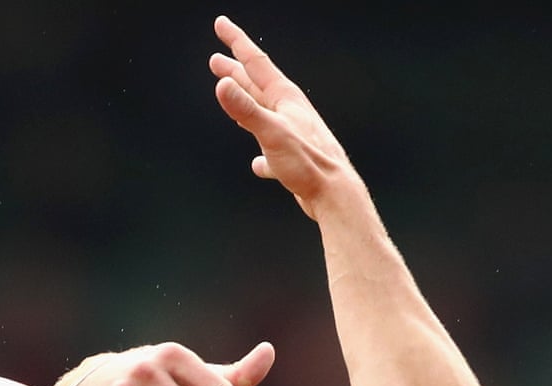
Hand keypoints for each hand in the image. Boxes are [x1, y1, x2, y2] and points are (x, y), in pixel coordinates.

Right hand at [210, 16, 358, 221]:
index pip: (256, 62)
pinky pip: (272, 153)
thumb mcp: (272, 132)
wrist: (334, 194)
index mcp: (285, 98)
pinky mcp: (294, 160)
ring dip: (246, 104)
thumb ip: (246, 109)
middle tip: (217, 59)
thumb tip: (223, 85)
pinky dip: (263, 156)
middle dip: (235, 71)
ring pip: (263, 114)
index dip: (236, 41)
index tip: (221, 25)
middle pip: (257, 85)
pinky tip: (258, 163)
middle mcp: (290, 112)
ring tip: (233, 99)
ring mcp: (293, 135)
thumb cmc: (309, 163)